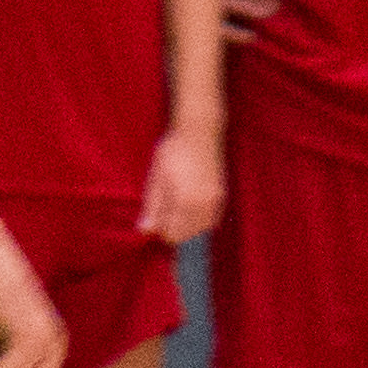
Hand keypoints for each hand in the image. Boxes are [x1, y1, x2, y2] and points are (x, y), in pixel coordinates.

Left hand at [138, 120, 225, 244]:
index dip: (161, 230)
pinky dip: (200, 221)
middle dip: (175, 230)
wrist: (200, 131)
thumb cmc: (173, 151)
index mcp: (185, 202)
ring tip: (178, 206)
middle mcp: (204, 206)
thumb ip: (152, 207)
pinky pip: (211, 222)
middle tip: (166, 209)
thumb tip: (145, 232)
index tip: (156, 217)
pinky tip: (191, 206)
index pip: (173, 235)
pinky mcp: (222, 197)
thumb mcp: (156, 177)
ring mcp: (216, 202)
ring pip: (201, 231)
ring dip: (188, 227)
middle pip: (188, 237)